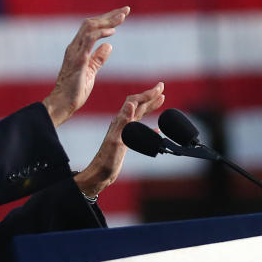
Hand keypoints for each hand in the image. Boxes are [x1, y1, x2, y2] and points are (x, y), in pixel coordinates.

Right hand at [43, 7, 129, 126]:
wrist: (62, 104)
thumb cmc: (74, 91)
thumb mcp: (90, 72)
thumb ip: (98, 58)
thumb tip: (109, 46)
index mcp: (77, 49)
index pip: (92, 27)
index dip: (107, 19)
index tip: (122, 14)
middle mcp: (75, 47)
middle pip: (91, 23)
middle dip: (110, 15)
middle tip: (126, 10)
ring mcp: (75, 52)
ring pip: (90, 27)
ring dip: (107, 21)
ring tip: (122, 17)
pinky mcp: (78, 60)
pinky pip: (88, 40)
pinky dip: (100, 33)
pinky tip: (112, 32)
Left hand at [74, 82, 164, 198]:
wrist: (99, 174)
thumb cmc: (106, 160)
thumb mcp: (117, 140)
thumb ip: (124, 122)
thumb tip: (131, 104)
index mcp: (120, 122)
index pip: (135, 102)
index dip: (147, 94)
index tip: (160, 87)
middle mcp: (122, 124)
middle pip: (138, 105)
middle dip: (150, 96)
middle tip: (162, 87)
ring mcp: (124, 132)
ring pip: (139, 115)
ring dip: (150, 106)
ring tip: (160, 100)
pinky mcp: (125, 141)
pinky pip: (140, 129)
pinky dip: (150, 127)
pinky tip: (156, 129)